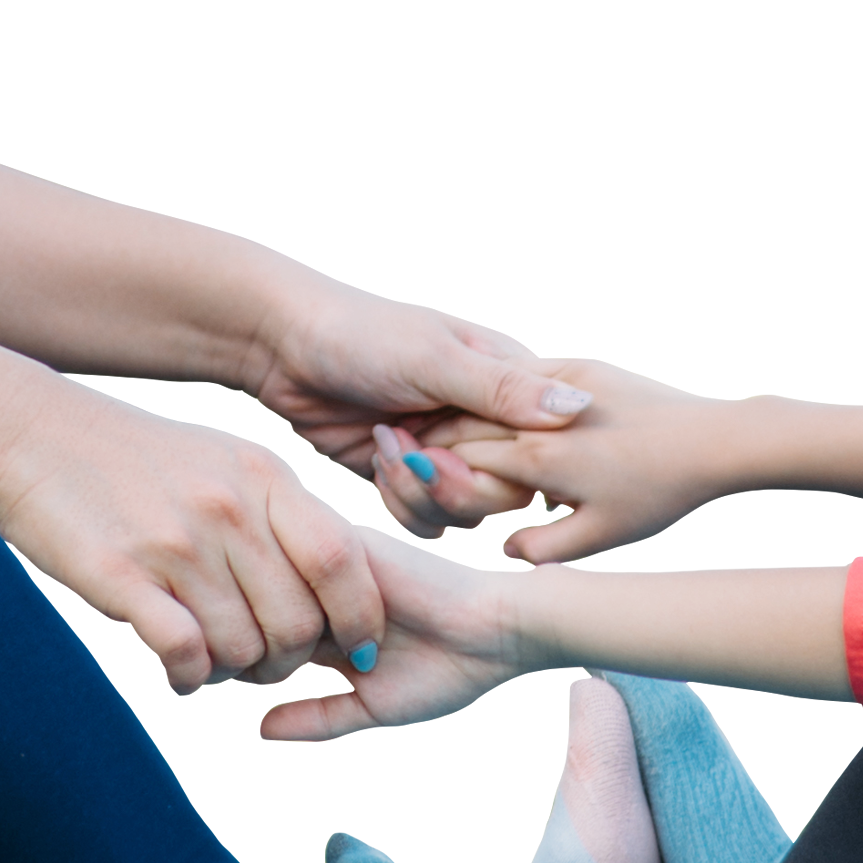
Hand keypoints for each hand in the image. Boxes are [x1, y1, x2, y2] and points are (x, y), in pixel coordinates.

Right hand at [0, 389, 397, 694]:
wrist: (29, 436)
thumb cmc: (132, 460)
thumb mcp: (221, 460)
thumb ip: (278, 512)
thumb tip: (334, 577)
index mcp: (261, 478)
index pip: (343, 561)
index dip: (360, 618)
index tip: (354, 648)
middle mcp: (227, 509)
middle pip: (296, 621)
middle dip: (289, 662)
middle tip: (265, 666)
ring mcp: (175, 543)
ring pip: (241, 648)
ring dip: (234, 672)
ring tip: (214, 659)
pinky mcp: (120, 576)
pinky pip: (184, 654)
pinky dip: (189, 677)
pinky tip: (177, 665)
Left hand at [219, 514, 531, 739]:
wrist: (497, 629)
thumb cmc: (447, 670)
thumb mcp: (371, 707)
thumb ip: (318, 718)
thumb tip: (259, 731)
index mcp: (328, 625)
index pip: (263, 635)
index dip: (244, 660)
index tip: (236, 678)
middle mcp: (325, 592)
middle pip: (256, 606)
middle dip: (244, 637)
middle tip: (241, 662)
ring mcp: (332, 566)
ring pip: (268, 582)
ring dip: (261, 615)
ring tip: (275, 646)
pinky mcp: (345, 543)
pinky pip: (293, 558)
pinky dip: (286, 591)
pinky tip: (296, 621)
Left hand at [244, 284, 593, 540]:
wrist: (280, 349)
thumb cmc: (361, 335)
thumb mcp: (434, 359)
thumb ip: (504, 391)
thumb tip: (582, 408)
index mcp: (508, 389)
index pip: (542, 455)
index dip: (504, 465)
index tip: (454, 445)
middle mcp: (485, 430)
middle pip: (509, 500)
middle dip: (458, 488)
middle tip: (415, 455)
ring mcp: (447, 461)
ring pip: (468, 521)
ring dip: (424, 498)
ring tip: (388, 450)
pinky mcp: (408, 486)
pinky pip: (427, 527)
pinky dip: (401, 508)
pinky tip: (375, 465)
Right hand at [421, 362, 770, 564]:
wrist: (727, 446)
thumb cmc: (664, 501)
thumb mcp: (598, 541)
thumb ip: (537, 549)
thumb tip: (498, 553)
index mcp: (538, 459)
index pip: (455, 459)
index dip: (423, 470)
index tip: (401, 478)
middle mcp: (544, 414)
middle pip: (465, 421)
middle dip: (430, 437)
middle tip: (402, 448)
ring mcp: (568, 379)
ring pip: (491, 391)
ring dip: (462, 407)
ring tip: (437, 423)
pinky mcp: (591, 366)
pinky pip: (526, 372)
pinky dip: (500, 390)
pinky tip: (497, 404)